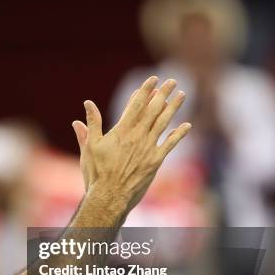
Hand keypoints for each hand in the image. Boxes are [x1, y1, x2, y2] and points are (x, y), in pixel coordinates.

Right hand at [72, 76, 189, 213]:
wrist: (110, 194)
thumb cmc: (97, 172)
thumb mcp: (90, 146)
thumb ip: (92, 124)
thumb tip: (87, 104)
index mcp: (122, 131)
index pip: (136, 105)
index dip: (145, 90)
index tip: (153, 79)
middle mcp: (138, 136)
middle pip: (153, 110)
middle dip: (163, 93)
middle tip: (172, 81)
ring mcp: (148, 148)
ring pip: (164, 123)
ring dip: (174, 108)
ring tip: (182, 95)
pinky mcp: (155, 161)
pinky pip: (170, 144)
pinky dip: (179, 134)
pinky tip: (187, 125)